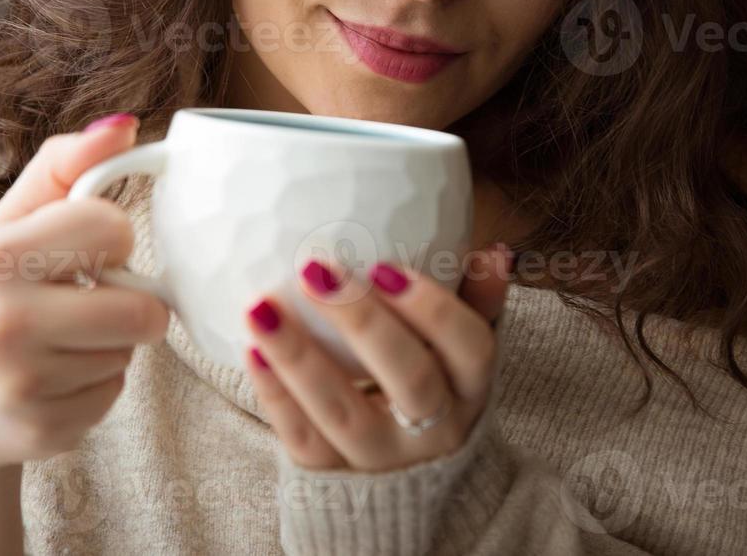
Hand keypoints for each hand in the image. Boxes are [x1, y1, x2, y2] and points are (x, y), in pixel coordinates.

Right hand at [0, 115, 172, 474]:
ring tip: (54, 344)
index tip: (81, 254)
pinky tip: (49, 382)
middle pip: (142, 308)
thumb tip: (128, 126)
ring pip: (130, 352)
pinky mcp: (40, 430)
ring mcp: (21, 383)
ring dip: (107, 347)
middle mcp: (3, 320)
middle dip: (125, 304)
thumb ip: (62, 170)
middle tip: (79, 304)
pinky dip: (93, 388)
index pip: (112, 227)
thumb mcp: (0, 228)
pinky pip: (113, 394)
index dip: (110, 240)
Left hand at [241, 244, 512, 472]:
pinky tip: (253, 350)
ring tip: (262, 306)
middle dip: (362, 322)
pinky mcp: (333, 477)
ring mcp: (382, 460)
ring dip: (299, 356)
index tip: (387, 266)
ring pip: (342, 411)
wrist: (411, 494)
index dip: (435, 309)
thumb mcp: (465, 358)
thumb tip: (493, 253)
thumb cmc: (437, 394)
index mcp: (471, 391)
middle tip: (315, 269)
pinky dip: (275, 394)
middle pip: (408, 377)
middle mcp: (435, 429)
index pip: (470, 349)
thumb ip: (477, 303)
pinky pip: (302, 438)